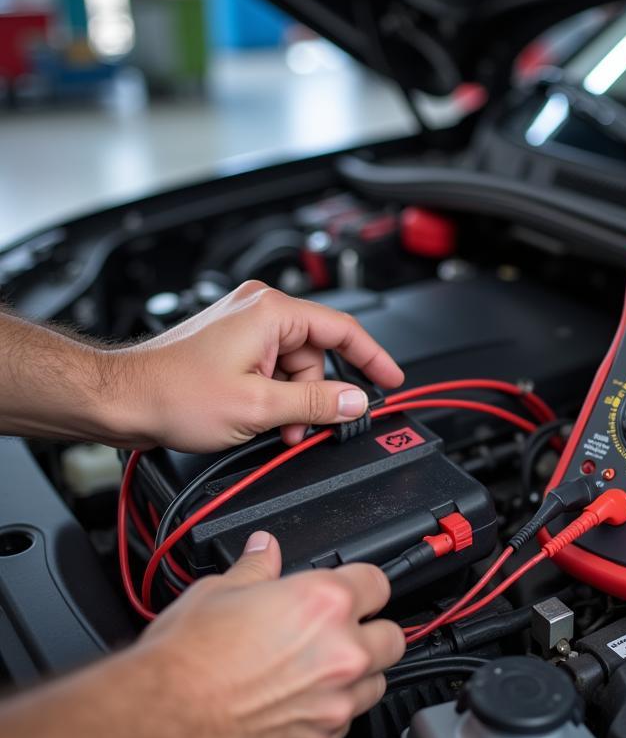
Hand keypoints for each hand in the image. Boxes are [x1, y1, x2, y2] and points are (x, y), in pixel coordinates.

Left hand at [108, 280, 403, 451]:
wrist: (121, 399)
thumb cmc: (173, 394)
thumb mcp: (259, 406)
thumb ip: (316, 403)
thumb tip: (355, 400)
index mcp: (272, 311)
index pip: (344, 329)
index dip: (374, 358)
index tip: (392, 381)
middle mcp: (259, 309)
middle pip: (318, 353)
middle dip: (317, 395)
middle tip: (307, 428)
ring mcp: (243, 324)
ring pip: (296, 365)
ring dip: (294, 401)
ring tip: (275, 428)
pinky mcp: (232, 342)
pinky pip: (272, 367)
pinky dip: (274, 395)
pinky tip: (263, 418)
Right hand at [138, 531, 404, 737]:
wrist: (163, 719)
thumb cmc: (186, 657)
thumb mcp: (220, 591)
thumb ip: (257, 568)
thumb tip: (265, 549)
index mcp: (324, 603)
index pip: (379, 584)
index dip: (363, 586)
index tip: (354, 593)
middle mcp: (341, 653)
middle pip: (392, 638)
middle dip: (372, 634)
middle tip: (341, 637)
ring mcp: (335, 703)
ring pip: (376, 685)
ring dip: (356, 679)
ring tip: (317, 676)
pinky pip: (344, 727)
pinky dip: (328, 718)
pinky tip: (297, 709)